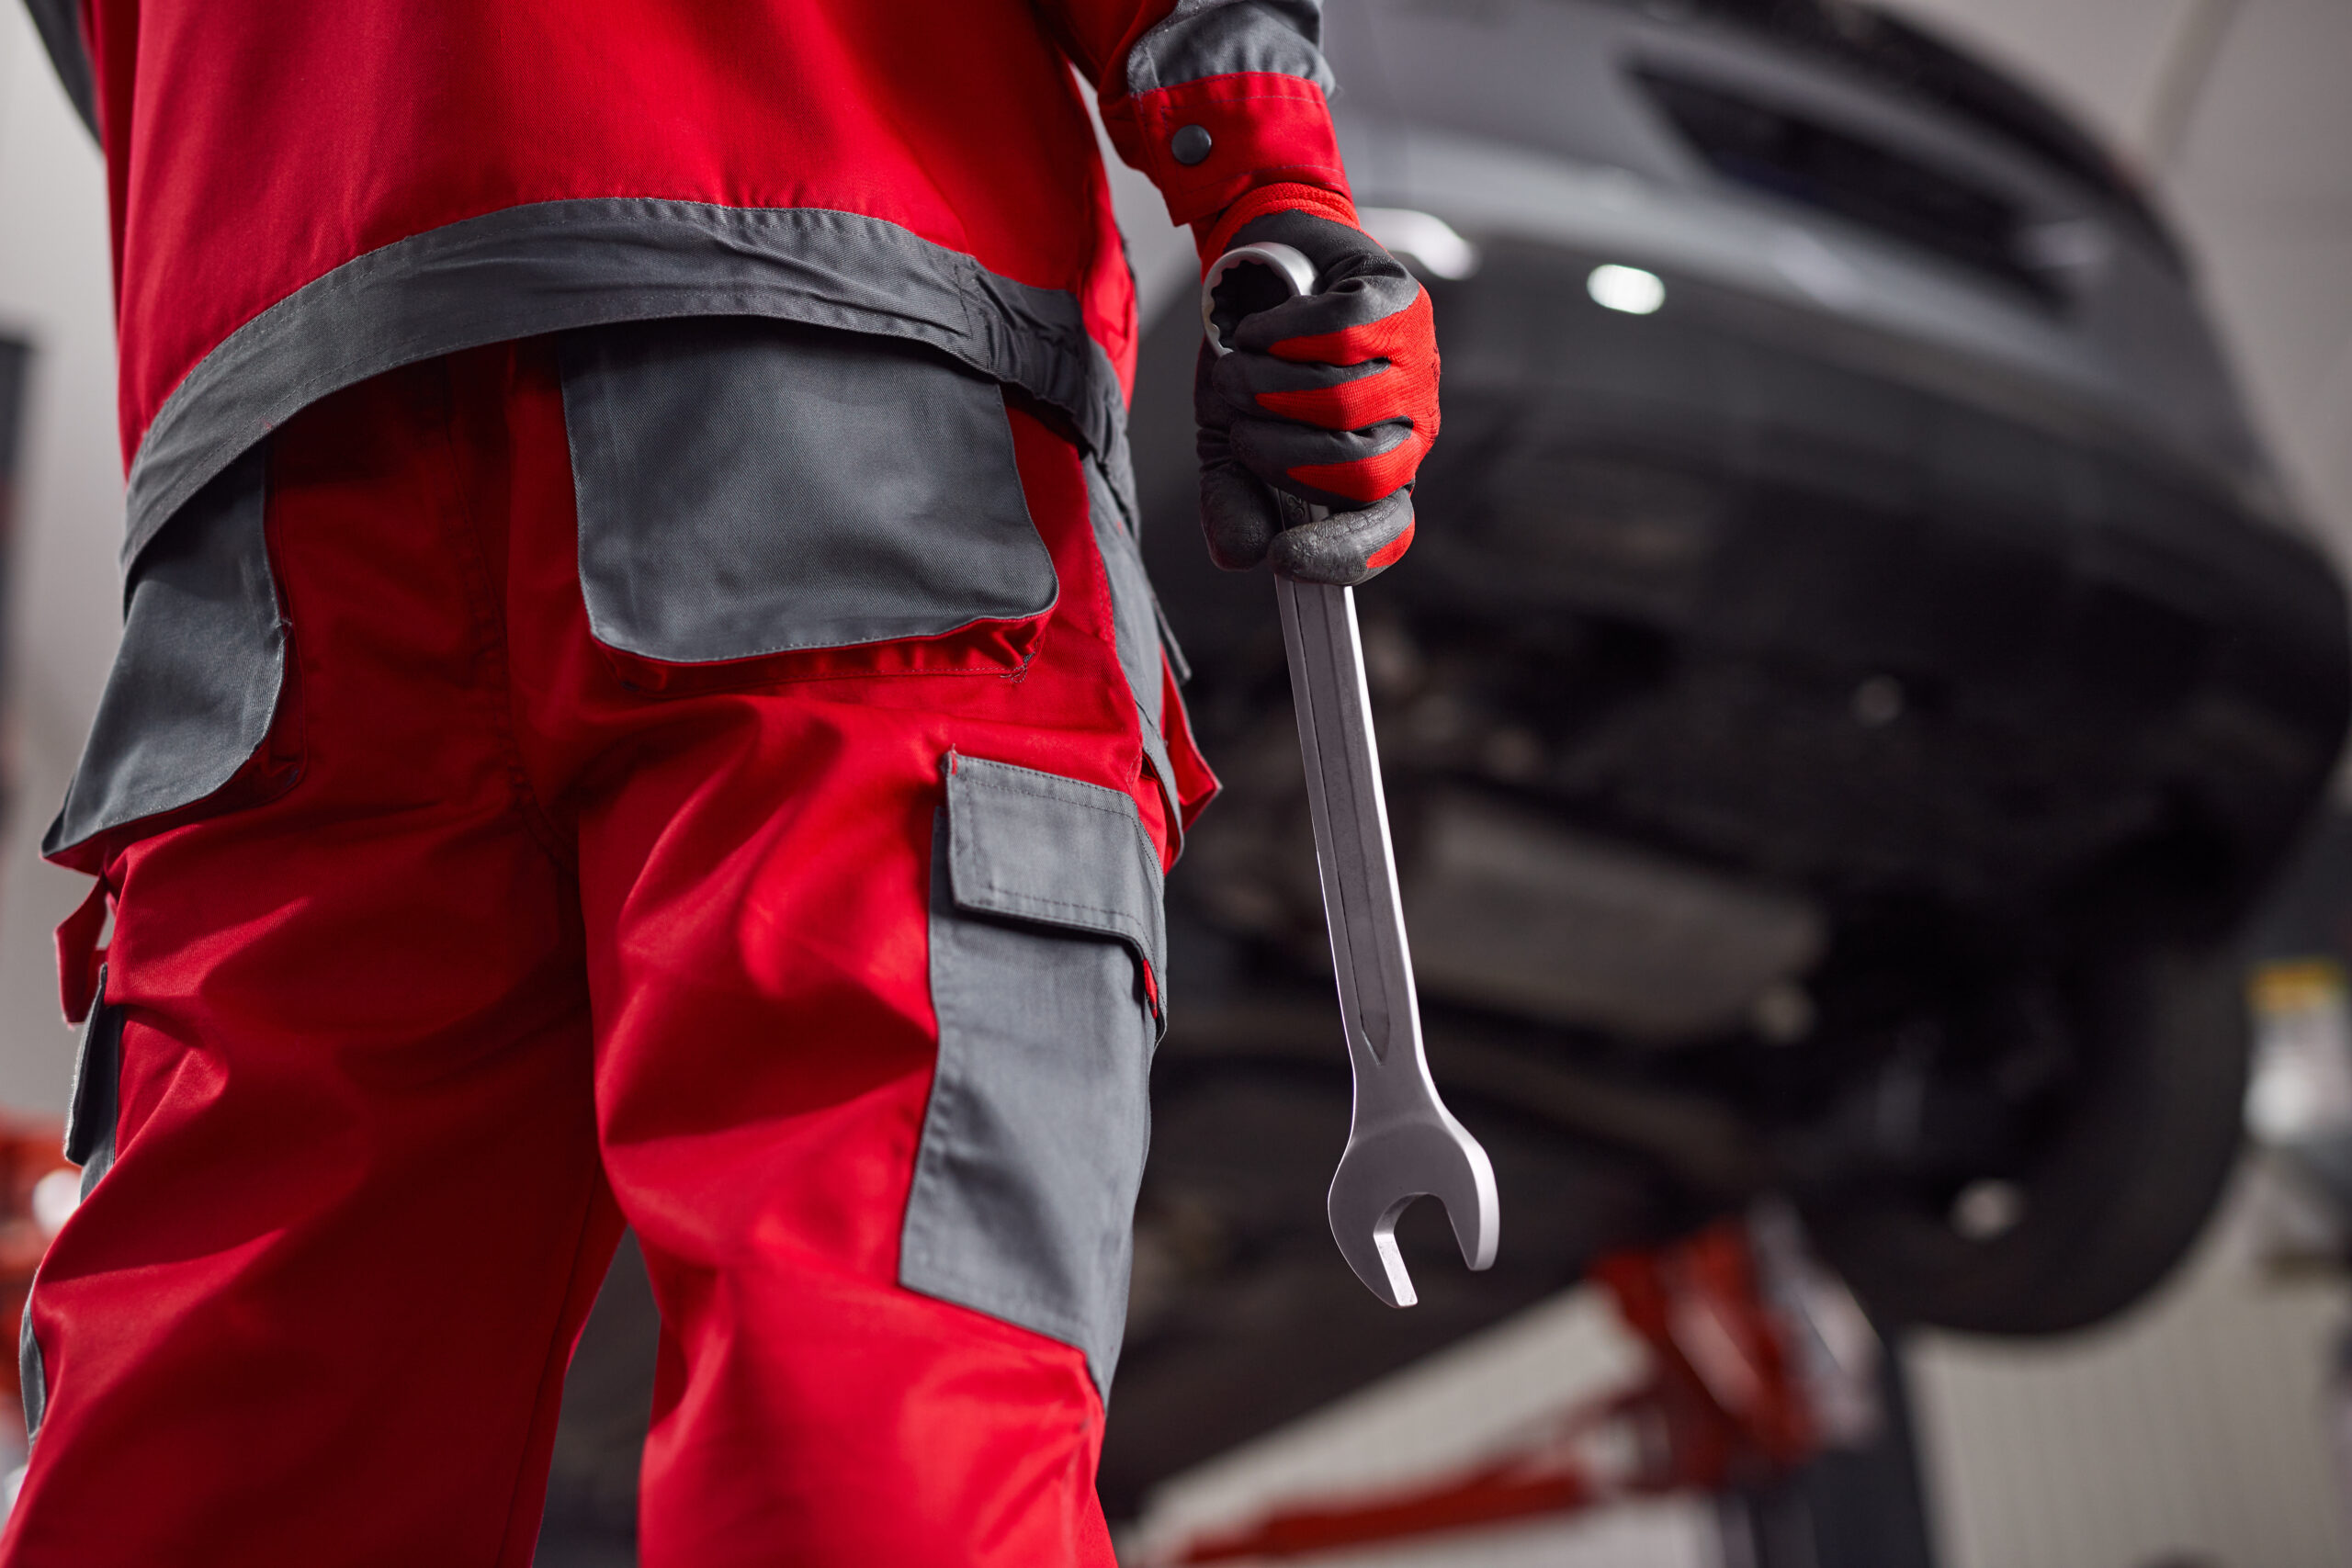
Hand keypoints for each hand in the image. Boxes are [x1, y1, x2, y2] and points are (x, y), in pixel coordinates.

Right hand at [1194, 208, 1440, 585]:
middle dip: (1279, 453)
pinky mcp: (1403, 304)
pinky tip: (1262, 329)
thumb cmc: (1257, 363)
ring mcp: (1414, 365)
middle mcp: (1409, 426)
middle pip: (1362, 472)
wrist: (1259, 268)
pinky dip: (1281, 332)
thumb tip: (1241, 554)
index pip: (1390, 531)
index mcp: (1376, 472)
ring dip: (1266, 385)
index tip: (1283, 557)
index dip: (1345, 554)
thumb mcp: (1230, 442)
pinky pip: (1339, 335)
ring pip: (1343, 402)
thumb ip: (1234, 500)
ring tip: (1239, 368)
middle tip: (1238, 419)